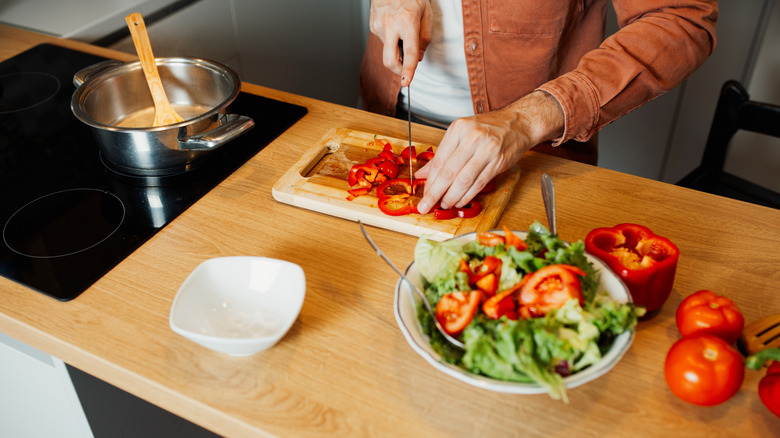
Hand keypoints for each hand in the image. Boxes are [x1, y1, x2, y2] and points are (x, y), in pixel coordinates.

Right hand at [369, 0, 431, 85]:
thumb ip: (424, 38)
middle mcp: (390, 24)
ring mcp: (379, 26)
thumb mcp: (426, 13)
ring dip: (396, 49)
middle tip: (405, 71)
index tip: (406, 81)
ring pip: (387, 50)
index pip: (409, 52)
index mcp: (407, 21)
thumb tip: (418, 57)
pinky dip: (391, 40)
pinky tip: (394, 27)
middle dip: (398, 70)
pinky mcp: (373, 26)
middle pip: (389, 60)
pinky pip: (384, 41)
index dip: (408, 70)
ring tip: (402, 32)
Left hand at [415, 91, 564, 213]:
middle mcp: (471, 138)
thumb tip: (421, 174)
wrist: (518, 123)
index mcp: (458, 129)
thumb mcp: (461, 134)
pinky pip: (478, 183)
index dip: (429, 182)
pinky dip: (468, 195)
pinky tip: (460, 201)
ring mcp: (486, 150)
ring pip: (463, 180)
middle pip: (448, 172)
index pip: (439, 161)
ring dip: (452, 197)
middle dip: (435, 193)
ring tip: (445, 204)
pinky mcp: (498, 162)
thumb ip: (442, 154)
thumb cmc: (488, 128)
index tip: (423, 195)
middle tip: (426, 206)